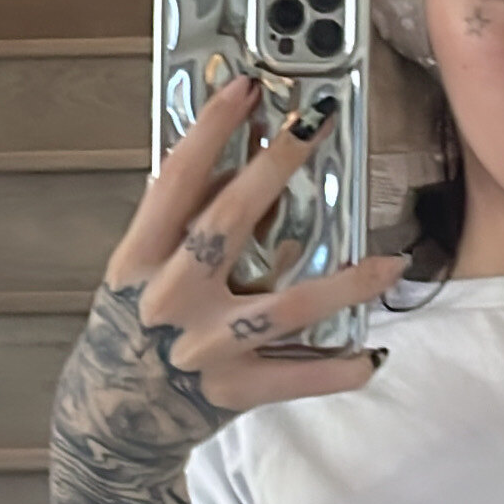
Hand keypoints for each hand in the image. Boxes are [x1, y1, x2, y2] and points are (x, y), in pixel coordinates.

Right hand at [103, 74, 402, 415]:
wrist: (113, 416)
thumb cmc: (131, 331)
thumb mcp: (139, 270)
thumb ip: (177, 223)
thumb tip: (228, 160)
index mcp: (141, 261)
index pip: (175, 179)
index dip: (210, 129)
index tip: (244, 87)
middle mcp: (172, 299)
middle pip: (228, 221)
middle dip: (275, 167)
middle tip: (317, 127)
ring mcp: (207, 347)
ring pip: (287, 306)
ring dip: (345, 284)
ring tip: (391, 264)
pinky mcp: (236, 390)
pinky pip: (299, 378)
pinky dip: (340, 369)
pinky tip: (374, 352)